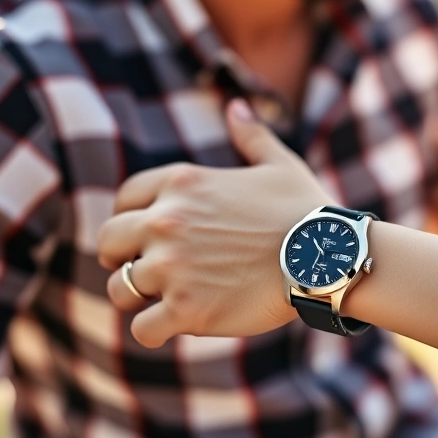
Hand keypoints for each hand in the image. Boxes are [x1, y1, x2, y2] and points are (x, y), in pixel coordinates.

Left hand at [97, 99, 333, 347]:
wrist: (329, 256)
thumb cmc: (307, 211)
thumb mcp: (279, 164)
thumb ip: (251, 136)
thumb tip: (237, 106)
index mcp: (182, 183)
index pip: (125, 199)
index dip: (133, 220)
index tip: (150, 236)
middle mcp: (166, 222)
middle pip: (109, 243)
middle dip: (124, 258)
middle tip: (150, 273)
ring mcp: (173, 267)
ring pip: (119, 289)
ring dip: (137, 298)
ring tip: (164, 302)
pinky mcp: (186, 309)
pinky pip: (142, 329)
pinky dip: (156, 331)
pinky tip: (176, 326)